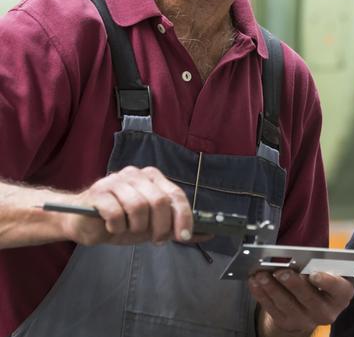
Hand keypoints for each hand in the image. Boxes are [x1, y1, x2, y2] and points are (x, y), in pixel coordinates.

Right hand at [60, 166, 193, 245]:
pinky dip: (118, 227)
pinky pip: (116, 213)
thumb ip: (177, 227)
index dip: (183, 216)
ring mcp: (115, 180)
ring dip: (137, 227)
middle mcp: (136, 174)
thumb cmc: (121, 222)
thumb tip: (209, 233)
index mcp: (152, 178)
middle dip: (161, 226)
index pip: (175, 194)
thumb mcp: (152, 226)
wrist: (83, 223)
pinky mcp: (97, 192)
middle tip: (156, 240)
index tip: (183, 236)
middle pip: (159, 201)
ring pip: (138, 206)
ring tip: (130, 230)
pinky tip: (113, 228)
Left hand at [250, 269, 353, 335]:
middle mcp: (325, 312)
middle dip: (293, 284)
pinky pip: (272, 308)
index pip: (338, 289)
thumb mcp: (327, 274)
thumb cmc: (319, 285)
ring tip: (262, 276)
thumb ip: (319, 267)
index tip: (315, 274)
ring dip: (272, 288)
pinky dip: (262, 294)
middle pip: (309, 298)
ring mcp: (305, 320)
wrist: (309, 310)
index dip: (327, 282)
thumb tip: (302, 259)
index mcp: (340, 296)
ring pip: (287, 304)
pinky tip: (255, 283)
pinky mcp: (287, 323)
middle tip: (282, 272)